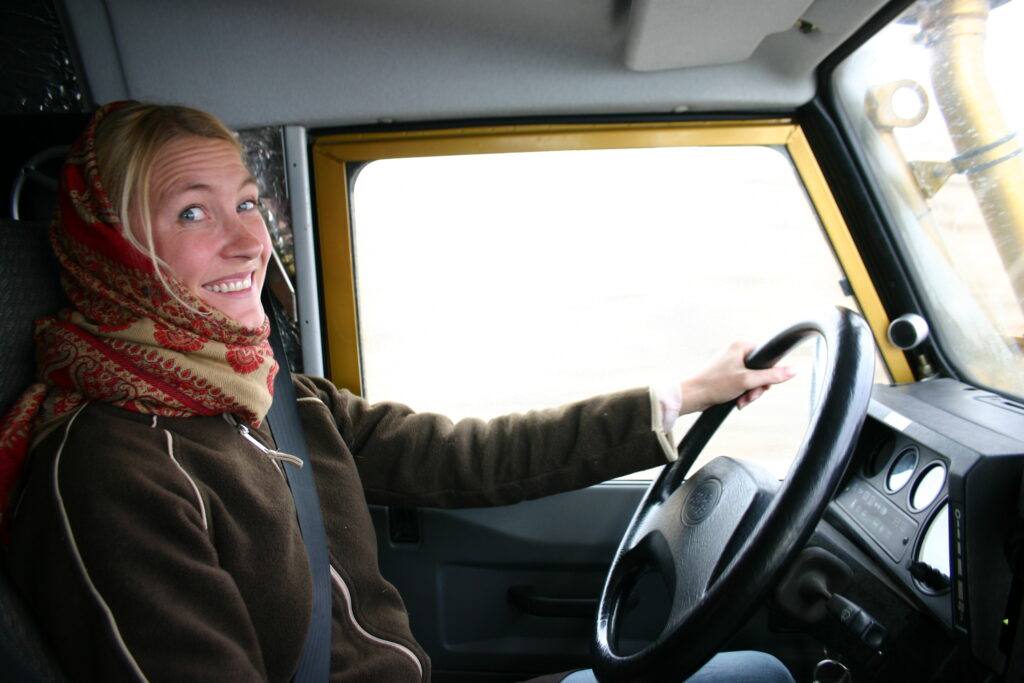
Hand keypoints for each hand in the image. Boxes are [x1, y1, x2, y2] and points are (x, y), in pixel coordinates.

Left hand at [678, 340, 795, 413]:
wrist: (693, 396)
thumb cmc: (716, 385)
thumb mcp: (748, 381)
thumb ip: (772, 376)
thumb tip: (795, 370)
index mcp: (742, 344)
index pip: (768, 357)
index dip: (768, 374)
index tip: (761, 387)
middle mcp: (737, 350)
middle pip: (762, 370)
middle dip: (757, 388)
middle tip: (748, 397)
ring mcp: (733, 362)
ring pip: (754, 379)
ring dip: (750, 393)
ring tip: (741, 401)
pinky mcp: (729, 373)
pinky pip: (745, 382)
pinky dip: (743, 393)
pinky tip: (737, 401)